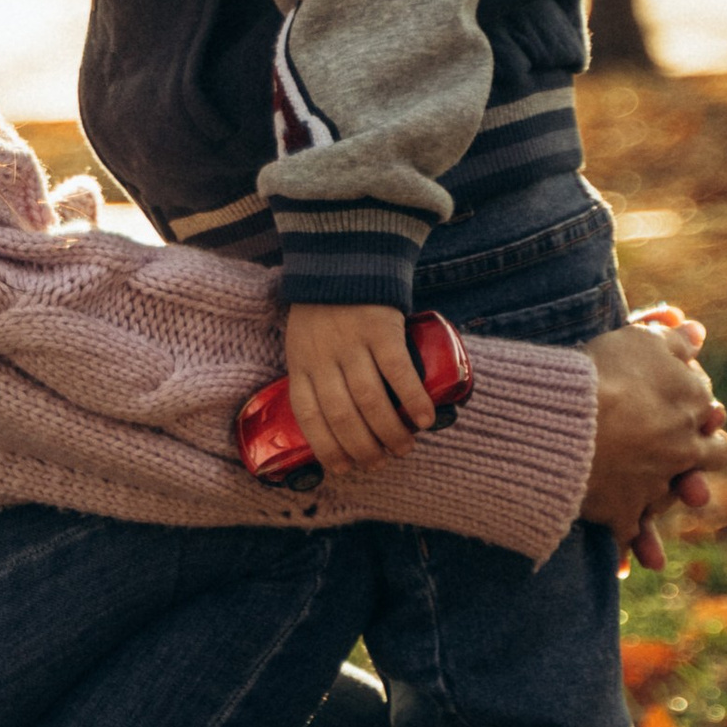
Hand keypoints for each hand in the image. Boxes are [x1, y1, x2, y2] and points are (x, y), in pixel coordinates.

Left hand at [284, 301, 435, 467]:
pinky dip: (413, 400)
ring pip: (370, 401)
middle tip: (381, 462)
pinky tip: (425, 419)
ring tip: (403, 448)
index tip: (344, 468)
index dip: (327, 449)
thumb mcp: (304, 343)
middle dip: (363, 449)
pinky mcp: (380, 329)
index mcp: (301, 364)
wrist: (344, 257)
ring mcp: (351, 343)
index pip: (309, 418)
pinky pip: (398, 372)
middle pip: (342, 417)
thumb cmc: (325, 310)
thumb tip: (339, 422)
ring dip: (390, 432)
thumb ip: (316, 375)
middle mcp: (323, 357)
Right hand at [580, 309, 726, 572]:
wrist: (567, 420)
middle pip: (702, 462)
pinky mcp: (624, 513)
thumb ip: (671, 338)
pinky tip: (626, 566)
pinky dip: (629, 551)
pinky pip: (629, 535)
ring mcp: (653, 486)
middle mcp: (681, 451)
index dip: (703, 416)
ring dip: (664, 524)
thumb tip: (697, 329)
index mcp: (689, 409)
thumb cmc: (602, 373)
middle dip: (697, 468)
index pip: (708, 415)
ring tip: (661, 545)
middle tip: (692, 478)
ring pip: (666, 507)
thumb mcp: (639, 342)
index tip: (698, 417)